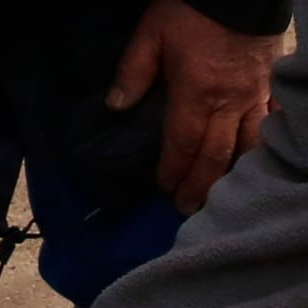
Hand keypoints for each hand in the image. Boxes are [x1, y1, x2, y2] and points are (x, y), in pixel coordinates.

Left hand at [108, 0, 281, 213]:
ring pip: (248, 145)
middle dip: (200, 185)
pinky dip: (261, 145)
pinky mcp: (273, 84)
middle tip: (188, 208)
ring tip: (219, 194)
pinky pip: (271, 122)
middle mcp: (230, 101)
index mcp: (197, 93)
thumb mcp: (152, 34)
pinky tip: (254, 160)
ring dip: (232, 172)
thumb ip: (132, 72)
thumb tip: (114, 106)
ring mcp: (257, 94)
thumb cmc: (193, 9)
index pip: (182, 145)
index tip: (163, 189)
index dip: (172, 171)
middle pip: (216, 155)